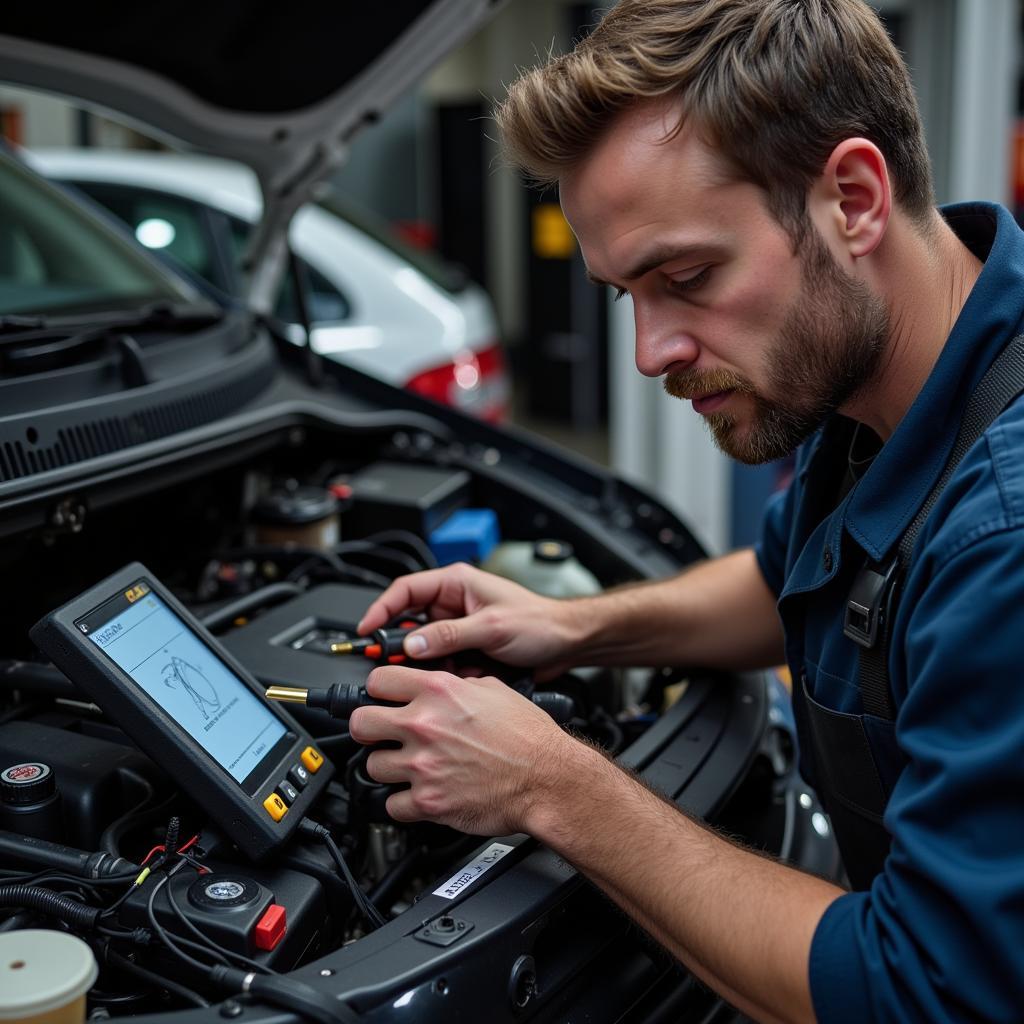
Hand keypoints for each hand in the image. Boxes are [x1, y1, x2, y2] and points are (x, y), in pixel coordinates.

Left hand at [349, 664, 568, 834]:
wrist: (548, 778)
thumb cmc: (529, 736)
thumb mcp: (494, 688)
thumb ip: (457, 684)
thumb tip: (441, 685)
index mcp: (438, 691)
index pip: (377, 681)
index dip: (377, 691)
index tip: (380, 699)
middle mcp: (424, 725)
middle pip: (360, 723)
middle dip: (369, 729)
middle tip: (380, 734)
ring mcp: (423, 765)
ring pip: (372, 766)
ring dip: (388, 768)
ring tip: (408, 767)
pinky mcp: (428, 801)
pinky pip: (392, 805)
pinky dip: (403, 803)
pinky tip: (419, 794)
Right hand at [358, 562, 581, 678]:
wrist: (569, 644)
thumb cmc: (540, 623)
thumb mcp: (492, 627)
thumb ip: (450, 635)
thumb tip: (412, 644)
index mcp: (457, 583)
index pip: (405, 590)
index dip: (382, 609)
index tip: (367, 630)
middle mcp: (455, 603)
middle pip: (410, 621)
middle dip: (403, 645)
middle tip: (391, 664)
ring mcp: (460, 628)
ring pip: (426, 647)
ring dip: (430, 664)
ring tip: (440, 674)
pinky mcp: (468, 649)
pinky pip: (444, 663)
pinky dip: (448, 674)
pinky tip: (463, 679)